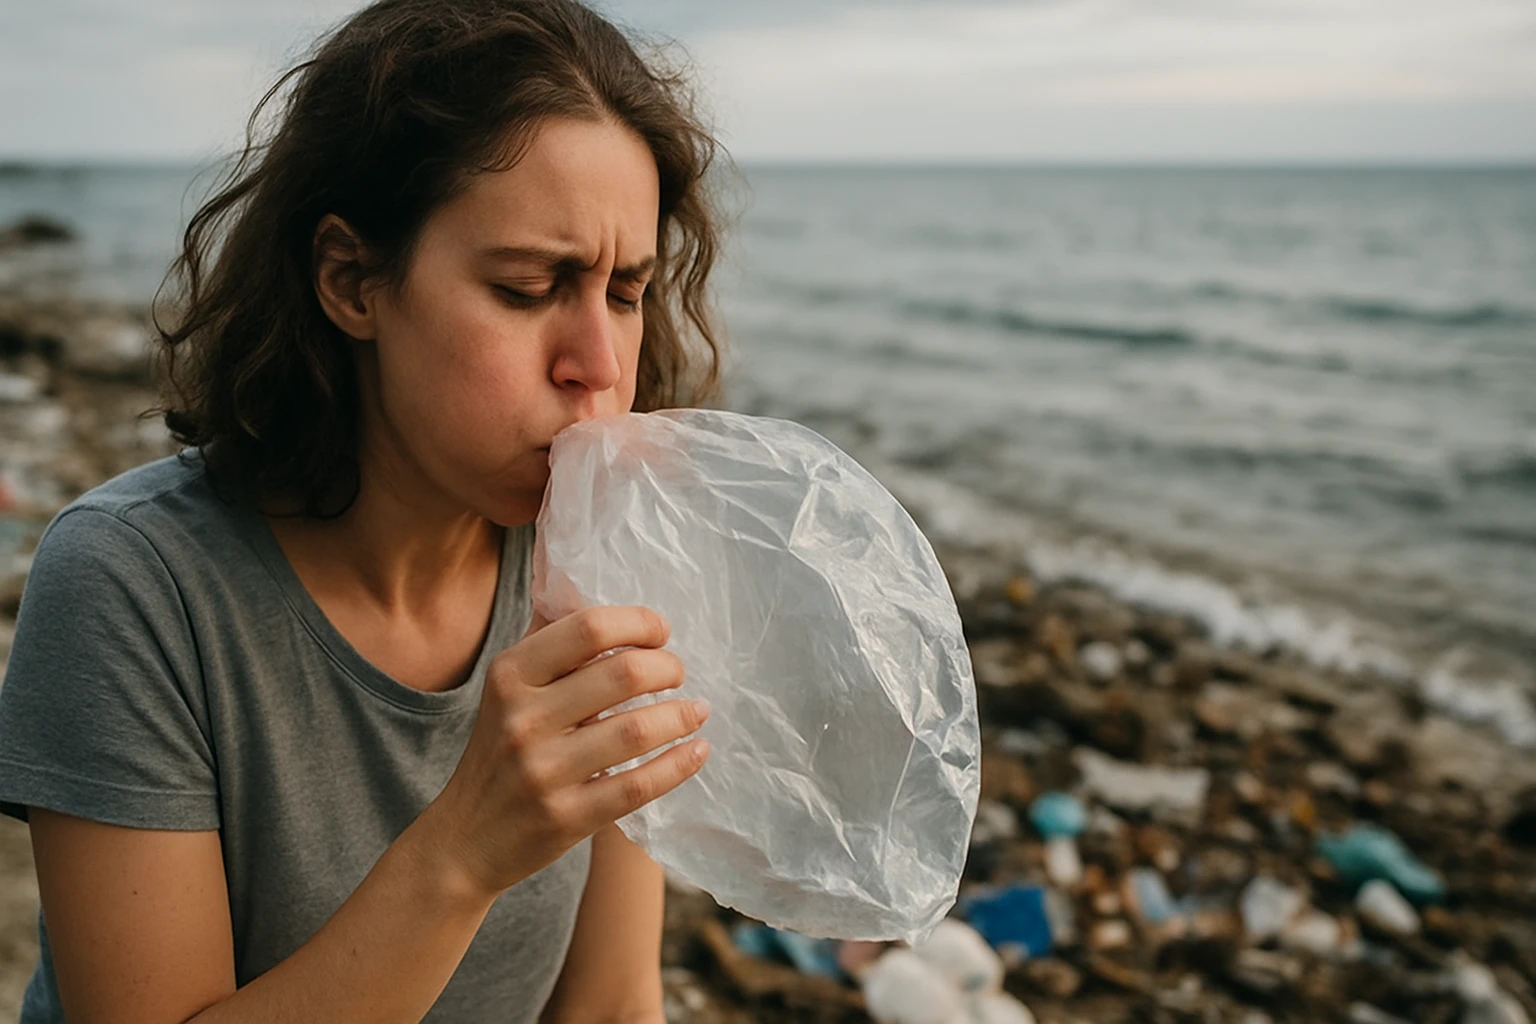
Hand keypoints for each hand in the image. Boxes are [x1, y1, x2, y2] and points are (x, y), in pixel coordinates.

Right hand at [425, 606, 709, 899]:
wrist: (465, 839)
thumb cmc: (499, 752)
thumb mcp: (507, 689)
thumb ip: (546, 640)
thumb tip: (581, 586)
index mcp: (510, 675)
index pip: (589, 627)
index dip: (638, 622)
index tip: (661, 632)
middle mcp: (523, 718)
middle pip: (624, 674)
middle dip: (668, 668)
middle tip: (678, 673)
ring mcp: (544, 771)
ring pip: (637, 730)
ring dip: (681, 716)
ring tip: (696, 711)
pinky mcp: (566, 818)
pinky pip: (639, 785)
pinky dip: (679, 765)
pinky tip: (696, 751)